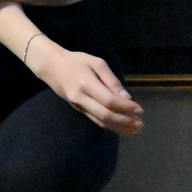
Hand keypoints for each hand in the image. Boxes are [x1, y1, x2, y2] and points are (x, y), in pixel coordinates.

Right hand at [25, 39, 143, 136]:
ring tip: (135, 131)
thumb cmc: (76, 61)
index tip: (140, 109)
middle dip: (124, 121)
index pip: (109, 101)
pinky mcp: (78, 109)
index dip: (125, 107)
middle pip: (105, 115)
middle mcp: (81, 98)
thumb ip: (111, 80)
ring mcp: (78, 106)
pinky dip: (110, 126)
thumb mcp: (96, 62)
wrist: (51, 66)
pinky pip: (96, 120)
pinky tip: (121, 127)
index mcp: (86, 83)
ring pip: (100, 122)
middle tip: (140, 124)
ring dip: (119, 128)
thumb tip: (126, 97)